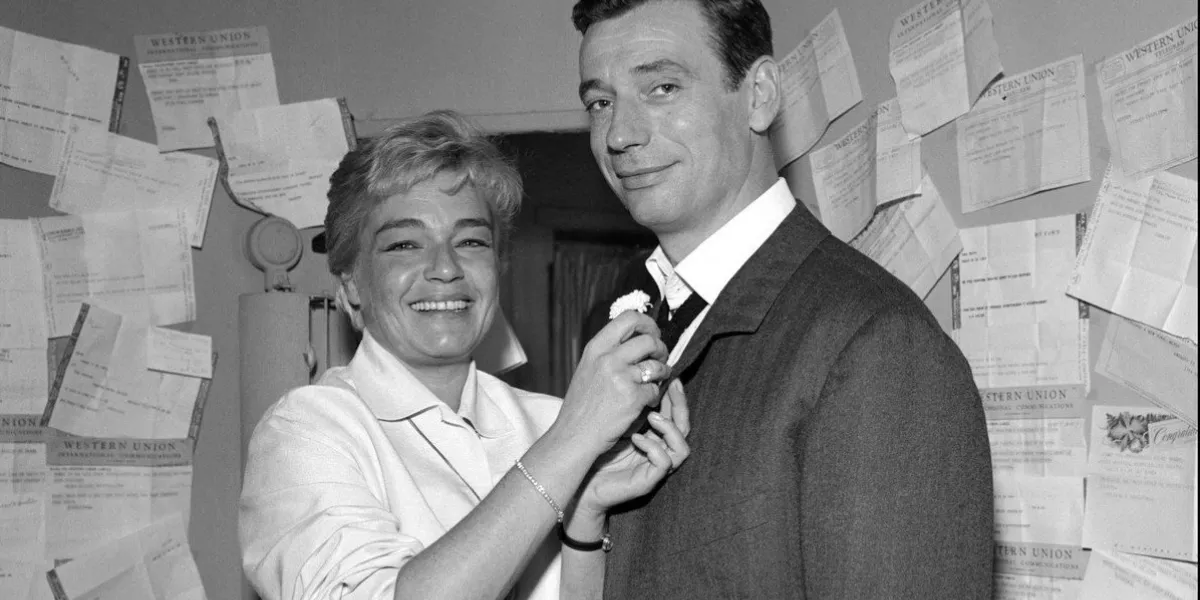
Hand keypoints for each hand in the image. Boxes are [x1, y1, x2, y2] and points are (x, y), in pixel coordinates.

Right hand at [555, 311, 669, 453]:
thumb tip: (638, 338)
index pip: (629, 318)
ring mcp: (621, 377)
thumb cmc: (582, 405)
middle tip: (661, 358)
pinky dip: (654, 396)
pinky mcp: (632, 397)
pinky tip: (645, 401)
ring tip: (656, 381)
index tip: (652, 333)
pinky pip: (656, 389)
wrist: (574, 435)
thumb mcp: (588, 367)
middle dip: (661, 349)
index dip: (647, 323)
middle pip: (649, 340)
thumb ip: (609, 352)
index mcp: (596, 348)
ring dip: (662, 373)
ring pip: (657, 365)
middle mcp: (608, 358)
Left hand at [574, 379, 690, 514]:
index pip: (674, 415)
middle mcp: (659, 451)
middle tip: (671, 386)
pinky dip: (653, 448)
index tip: (670, 377)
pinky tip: (636, 438)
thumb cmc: (596, 450)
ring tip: (651, 416)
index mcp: (653, 437)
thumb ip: (630, 404)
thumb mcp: (615, 420)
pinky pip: (664, 463)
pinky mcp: (647, 481)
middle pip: (684, 428)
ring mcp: (654, 468)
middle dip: (680, 406)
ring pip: (682, 448)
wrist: (580, 480)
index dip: (676, 397)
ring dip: (670, 428)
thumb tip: (638, 373)